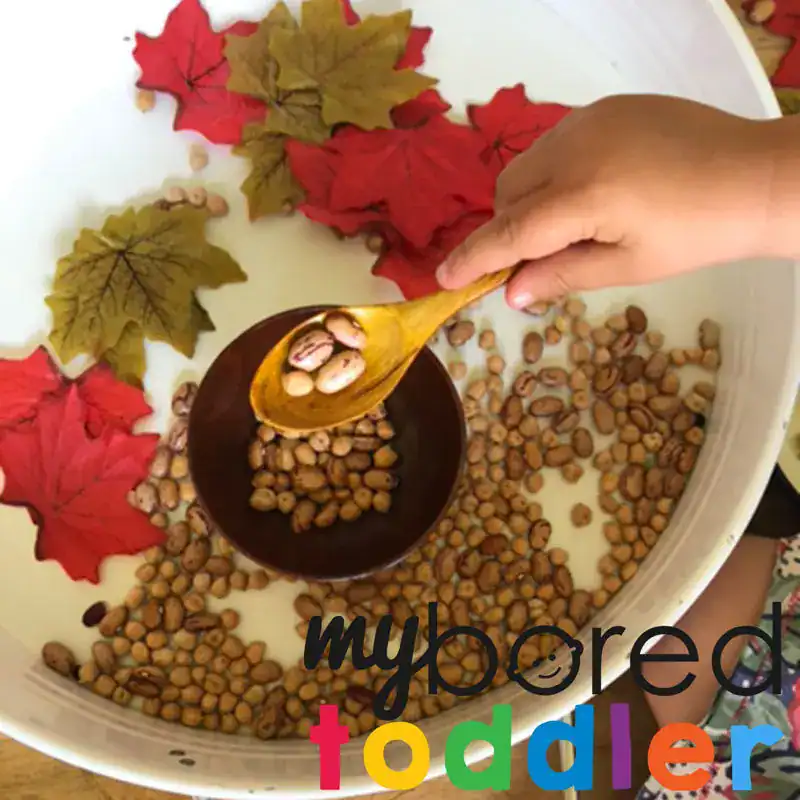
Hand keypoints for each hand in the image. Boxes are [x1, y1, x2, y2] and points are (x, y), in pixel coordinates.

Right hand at [436, 94, 778, 307]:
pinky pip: (553, 146)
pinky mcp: (603, 108)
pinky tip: (596, 187)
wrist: (754, 176)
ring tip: (577, 220)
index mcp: (585, 195)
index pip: (510, 232)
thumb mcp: (627, 267)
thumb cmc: (695, 234)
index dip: (474, 258)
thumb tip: (509, 293)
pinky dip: (554, 174)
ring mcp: (588, 120)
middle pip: (509, 195)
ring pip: (526, 168)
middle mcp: (575, 148)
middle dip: (511, 229)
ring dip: (530, 201)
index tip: (443, 279)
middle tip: (544, 256)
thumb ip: (561, 276)